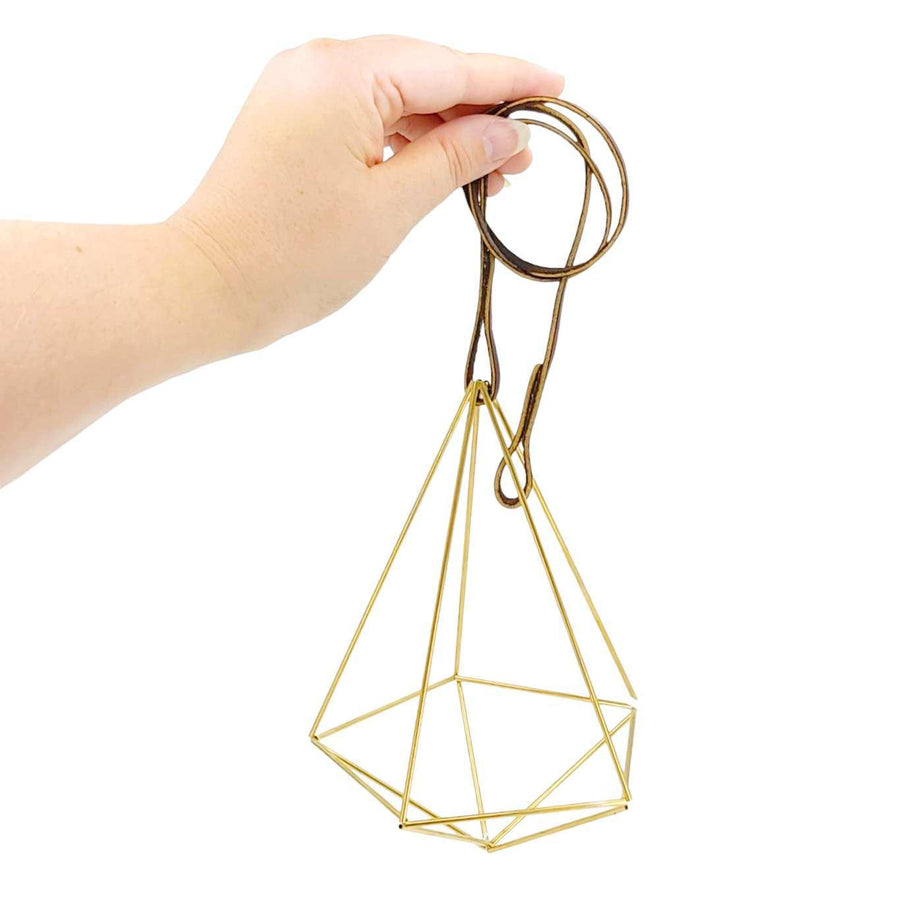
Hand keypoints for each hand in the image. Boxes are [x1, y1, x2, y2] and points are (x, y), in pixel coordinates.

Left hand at [169, 35, 563, 349]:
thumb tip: (507, 131)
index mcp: (344, 75)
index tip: (558, 87)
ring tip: (489, 174)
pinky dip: (404, 137)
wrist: (208, 287)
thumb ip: (456, 158)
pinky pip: (363, 111)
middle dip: (479, 111)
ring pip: (394, 93)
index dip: (510, 78)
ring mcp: (297, 86)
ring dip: (443, 129)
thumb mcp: (391, 208)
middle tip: (526, 155)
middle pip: (422, 72)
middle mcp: (316, 63)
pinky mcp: (288, 115)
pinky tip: (436, 166)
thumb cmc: (294, 257)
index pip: (449, 67)